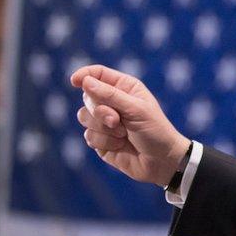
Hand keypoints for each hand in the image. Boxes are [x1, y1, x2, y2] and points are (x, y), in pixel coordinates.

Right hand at [70, 64, 190, 185]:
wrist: (161, 161)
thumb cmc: (155, 130)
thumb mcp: (136, 109)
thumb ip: (110, 95)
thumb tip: (85, 81)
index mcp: (125, 87)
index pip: (98, 74)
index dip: (85, 75)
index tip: (75, 81)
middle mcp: (112, 102)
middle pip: (88, 97)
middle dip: (100, 110)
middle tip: (117, 121)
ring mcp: (104, 121)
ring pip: (84, 117)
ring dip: (102, 128)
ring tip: (123, 134)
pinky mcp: (100, 139)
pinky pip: (88, 136)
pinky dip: (104, 142)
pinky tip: (120, 146)